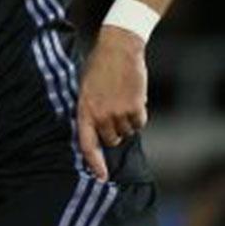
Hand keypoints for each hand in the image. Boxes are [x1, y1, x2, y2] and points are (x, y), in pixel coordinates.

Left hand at [76, 26, 147, 181]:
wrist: (119, 47)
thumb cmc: (100, 67)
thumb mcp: (85, 90)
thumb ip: (89, 113)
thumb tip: (97, 135)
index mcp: (84, 111)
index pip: (87, 145)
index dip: (95, 164)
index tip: (102, 178)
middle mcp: (101, 116)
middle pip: (112, 140)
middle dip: (114, 131)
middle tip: (114, 111)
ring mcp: (118, 113)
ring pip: (127, 132)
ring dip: (127, 121)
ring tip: (122, 99)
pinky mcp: (135, 108)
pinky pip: (140, 123)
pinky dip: (139, 115)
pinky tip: (133, 98)